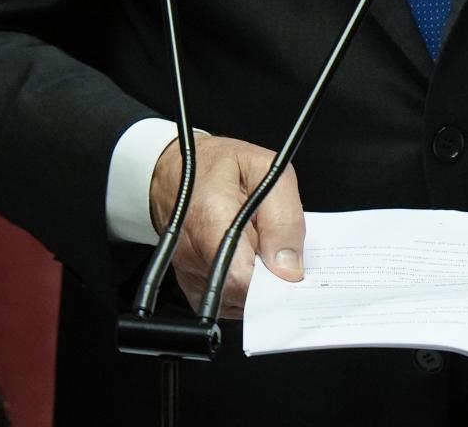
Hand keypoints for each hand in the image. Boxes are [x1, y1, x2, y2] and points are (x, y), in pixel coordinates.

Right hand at [150, 135, 304, 316]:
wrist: (178, 172)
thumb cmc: (222, 166)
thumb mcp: (267, 169)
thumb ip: (284, 216)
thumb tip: (290, 268)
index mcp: (209, 217)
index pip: (240, 277)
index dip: (272, 279)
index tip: (290, 269)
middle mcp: (192, 251)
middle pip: (244, 293)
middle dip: (269, 278)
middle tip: (277, 247)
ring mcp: (190, 273)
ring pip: (239, 300)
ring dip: (257, 280)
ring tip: (258, 245)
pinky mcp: (193, 287)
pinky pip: (229, 301)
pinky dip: (245, 285)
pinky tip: (247, 257)